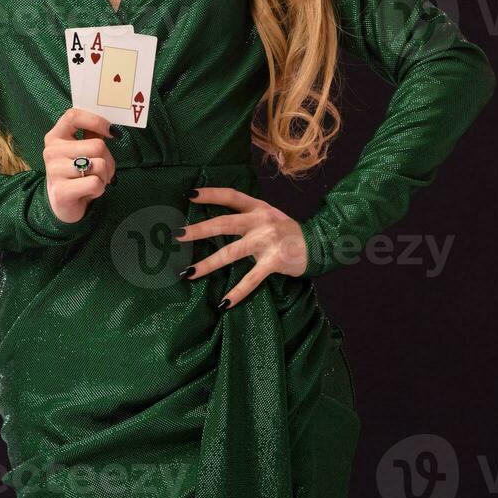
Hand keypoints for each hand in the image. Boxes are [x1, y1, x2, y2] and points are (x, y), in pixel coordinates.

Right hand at [43, 108, 116, 224]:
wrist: (62, 204)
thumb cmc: (76, 173)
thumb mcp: (81, 150)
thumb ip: (91, 134)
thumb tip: (110, 126)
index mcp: (55, 137)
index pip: (73, 116)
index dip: (96, 121)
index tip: (111, 132)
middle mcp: (51, 151)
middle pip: (97, 145)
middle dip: (108, 160)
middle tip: (102, 171)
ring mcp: (54, 171)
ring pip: (99, 165)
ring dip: (104, 176)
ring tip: (94, 181)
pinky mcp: (61, 192)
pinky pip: (95, 183)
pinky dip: (99, 189)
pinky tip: (89, 192)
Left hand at [176, 187, 308, 307]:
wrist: (319, 244)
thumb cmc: (287, 232)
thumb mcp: (269, 217)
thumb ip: (248, 218)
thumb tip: (217, 224)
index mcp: (258, 208)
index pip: (231, 196)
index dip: (211, 194)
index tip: (190, 194)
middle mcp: (261, 221)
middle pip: (225, 223)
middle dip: (199, 230)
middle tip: (177, 235)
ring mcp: (267, 241)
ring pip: (231, 253)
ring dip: (208, 264)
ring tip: (188, 273)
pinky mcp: (274, 261)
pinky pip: (251, 279)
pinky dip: (237, 293)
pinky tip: (224, 303)